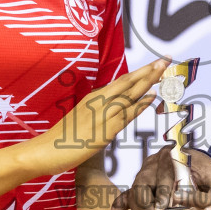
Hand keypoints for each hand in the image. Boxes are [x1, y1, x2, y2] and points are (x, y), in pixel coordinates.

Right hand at [23, 60, 167, 176]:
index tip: (156, 64)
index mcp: (93, 98)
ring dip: (147, 81)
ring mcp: (100, 114)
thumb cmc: (61, 139)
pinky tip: (151, 97)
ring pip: (128, 94)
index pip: (122, 82)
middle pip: (127, 82)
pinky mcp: (103, 130)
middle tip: (166, 58)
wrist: (43, 151)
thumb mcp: (82, 120)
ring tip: (163, 69)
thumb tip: (115, 112)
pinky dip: (139, 104)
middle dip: (148, 70)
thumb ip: (98, 113)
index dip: (140, 73)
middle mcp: (98, 102)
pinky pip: (125, 115)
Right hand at [111, 144, 210, 209]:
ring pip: (135, 190)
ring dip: (141, 209)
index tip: (165, 208)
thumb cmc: (206, 172)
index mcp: (171, 155)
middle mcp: (154, 161)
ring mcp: (144, 172)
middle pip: (144, 183)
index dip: (163, 192)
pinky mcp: (139, 184)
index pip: (162, 173)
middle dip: (151, 205)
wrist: (195, 163)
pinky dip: (121, 203)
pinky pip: (127, 194)